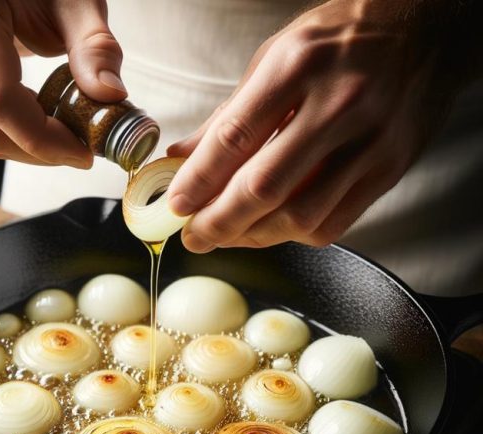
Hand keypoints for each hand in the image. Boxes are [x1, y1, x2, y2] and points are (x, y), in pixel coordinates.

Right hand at [0, 0, 125, 167]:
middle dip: (40, 150)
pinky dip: (16, 133)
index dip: (42, 138)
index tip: (83, 152)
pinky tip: (46, 120)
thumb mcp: (76, 0)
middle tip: (84, 147)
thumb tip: (111, 96)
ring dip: (29, 145)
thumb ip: (95, 47)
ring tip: (68, 131)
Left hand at [166, 0, 461, 251]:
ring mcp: (370, 140)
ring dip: (254, 236)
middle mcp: (337, 104)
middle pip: (265, 186)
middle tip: (195, 236)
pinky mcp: (390, 168)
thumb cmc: (340, 41)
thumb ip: (230, 114)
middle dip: (219, 222)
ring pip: (300, 215)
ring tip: (229, 235)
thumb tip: (183, 159)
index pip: (235, 137)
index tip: (176, 206)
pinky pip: (335, 222)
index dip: (199, 181)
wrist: (425, 30)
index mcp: (298, 67)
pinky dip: (294, 234)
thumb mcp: (276, 57)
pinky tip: (273, 228)